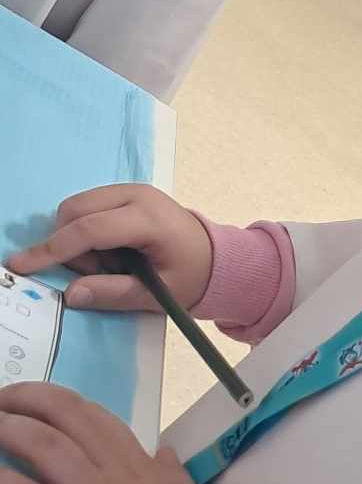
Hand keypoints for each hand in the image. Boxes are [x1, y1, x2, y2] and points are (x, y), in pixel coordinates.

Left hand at [0, 382, 201, 483]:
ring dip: (9, 430)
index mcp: (138, 463)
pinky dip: (4, 482)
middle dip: (25, 401)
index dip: (54, 401)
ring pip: (45, 447)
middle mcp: (113, 472)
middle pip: (64, 417)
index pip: (92, 416)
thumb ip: (172, 474)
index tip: (31, 400)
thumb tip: (164, 452)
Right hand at [7, 185, 213, 312]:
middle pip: (74, 212)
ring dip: (79, 240)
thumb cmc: (191, 277)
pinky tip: (113, 251)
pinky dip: (87, 231)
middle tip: (100, 273)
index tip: (20, 265)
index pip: (88, 229)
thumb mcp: (157, 295)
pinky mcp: (125, 192)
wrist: (217, 256)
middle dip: (70, 246)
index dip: (52, 249)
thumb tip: (71, 294)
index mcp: (147, 218)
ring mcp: (130, 189)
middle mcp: (136, 194)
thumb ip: (113, 293)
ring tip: (111, 264)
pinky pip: (88, 208)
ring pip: (76, 208)